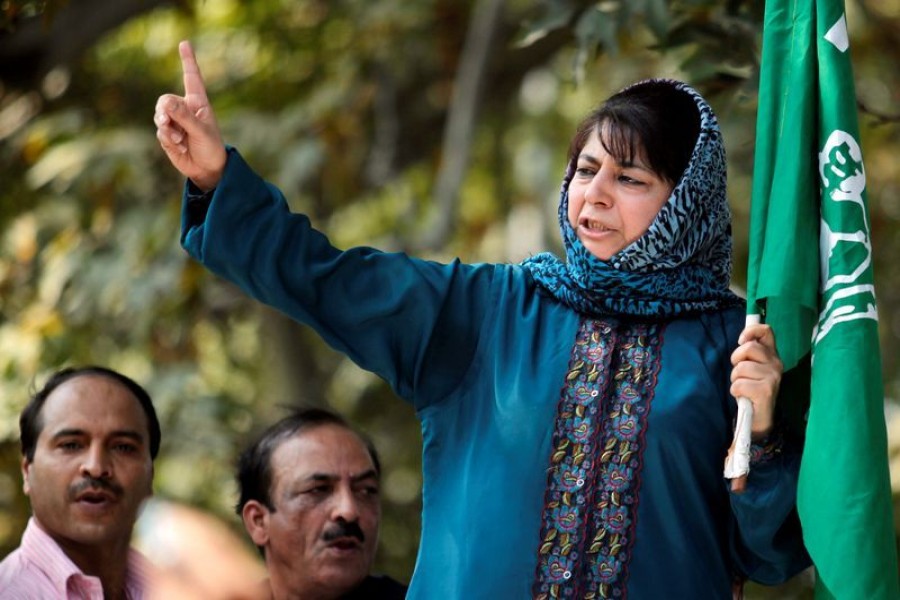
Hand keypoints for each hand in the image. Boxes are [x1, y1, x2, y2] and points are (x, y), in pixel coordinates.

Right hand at [154, 40, 226, 190]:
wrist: (207, 169)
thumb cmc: (211, 148)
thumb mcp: (201, 132)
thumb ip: (184, 117)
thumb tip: (165, 102)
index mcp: (198, 103)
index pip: (192, 78)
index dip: (188, 60)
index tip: (185, 43)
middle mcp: (185, 109)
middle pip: (165, 100)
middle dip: (165, 113)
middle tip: (171, 124)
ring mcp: (175, 121)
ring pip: (159, 116)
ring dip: (167, 130)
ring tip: (180, 140)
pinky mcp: (167, 134)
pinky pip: (160, 131)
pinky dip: (168, 140)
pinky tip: (180, 147)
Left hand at [730, 323, 781, 439]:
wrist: (760, 417)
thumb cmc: (752, 389)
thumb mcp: (752, 367)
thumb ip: (750, 353)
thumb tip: (742, 338)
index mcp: (773, 355)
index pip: (766, 331)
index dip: (750, 331)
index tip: (740, 341)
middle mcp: (776, 364)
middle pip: (749, 348)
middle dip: (736, 359)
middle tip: (739, 373)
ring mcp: (773, 377)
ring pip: (741, 368)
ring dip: (735, 379)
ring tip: (743, 387)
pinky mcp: (765, 391)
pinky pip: (738, 384)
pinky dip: (735, 391)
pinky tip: (743, 396)